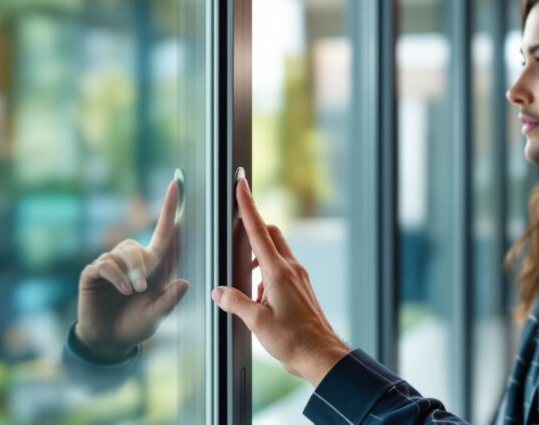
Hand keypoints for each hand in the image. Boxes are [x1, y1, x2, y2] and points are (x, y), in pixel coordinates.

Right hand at [75, 178, 189, 360]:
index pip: (165, 231)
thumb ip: (170, 301)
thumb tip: (186, 282)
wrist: (108, 341)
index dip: (170, 208)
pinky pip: (106, 264)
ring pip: (123, 252)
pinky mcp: (93, 273)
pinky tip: (120, 290)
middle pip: (139, 245)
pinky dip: (116, 276)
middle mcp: (133, 260)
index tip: (177, 183)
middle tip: (143, 288)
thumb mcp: (157, 315)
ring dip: (130, 272)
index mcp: (154, 265)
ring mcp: (111, 264)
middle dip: (143, 265)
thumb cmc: (136, 325)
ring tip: (131, 292)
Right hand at [212, 176, 349, 385]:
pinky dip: (267, 275)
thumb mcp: (256, 322)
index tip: (241, 184)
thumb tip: (219, 292)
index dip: (247, 205)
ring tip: (246, 287)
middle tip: (236, 236)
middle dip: (253, 229)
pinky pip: (282, 270)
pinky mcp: (302, 288)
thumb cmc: (292, 340)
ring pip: (276, 253)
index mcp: (278, 272)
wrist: (320, 355)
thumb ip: (235, 302)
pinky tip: (259, 299)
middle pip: (271, 235)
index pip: (258, 230)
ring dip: (258, 260)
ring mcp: (299, 277)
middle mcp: (291, 269)